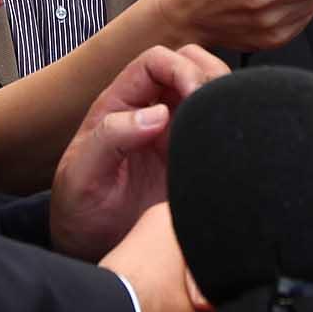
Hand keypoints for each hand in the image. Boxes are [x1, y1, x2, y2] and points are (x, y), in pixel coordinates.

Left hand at [50, 44, 229, 258]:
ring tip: (227, 125)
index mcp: (120, 105)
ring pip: (212, 94)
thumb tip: (156, 114)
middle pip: (191, 66)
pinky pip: (221, 132)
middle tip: (217, 107)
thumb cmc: (79, 211)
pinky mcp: (195, 160)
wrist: (92, 250)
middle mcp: (152, 113)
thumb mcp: (82, 175)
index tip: (194, 93)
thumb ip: (110, 138)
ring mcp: (176, 136)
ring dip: (225, 98)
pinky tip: (232, 147)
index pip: (157, 61)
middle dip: (209, 76)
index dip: (179, 68)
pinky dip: (233, 129)